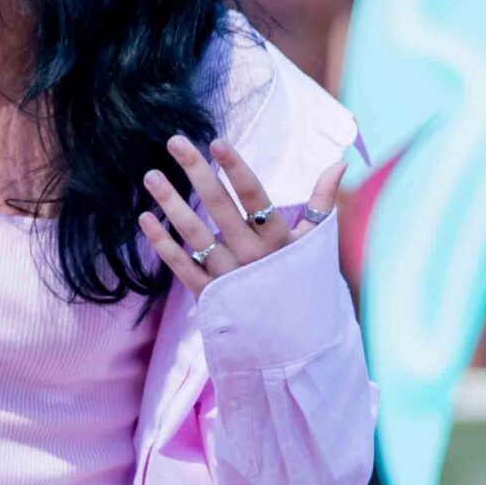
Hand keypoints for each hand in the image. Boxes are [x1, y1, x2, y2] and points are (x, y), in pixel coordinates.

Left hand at [139, 134, 344, 297]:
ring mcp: (227, 277)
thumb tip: (340, 163)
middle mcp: (250, 256)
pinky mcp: (208, 296)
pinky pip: (181, 266)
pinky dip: (162, 243)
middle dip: (196, 172)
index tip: (217, 142)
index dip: (235, 169)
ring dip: (170, 203)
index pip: (255, 197)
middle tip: (175, 141)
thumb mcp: (314, 244)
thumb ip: (322, 202)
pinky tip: (145, 219)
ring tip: (151, 176)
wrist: (292, 343)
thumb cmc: (301, 282)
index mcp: (277, 239)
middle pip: (219, 207)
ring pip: (194, 235)